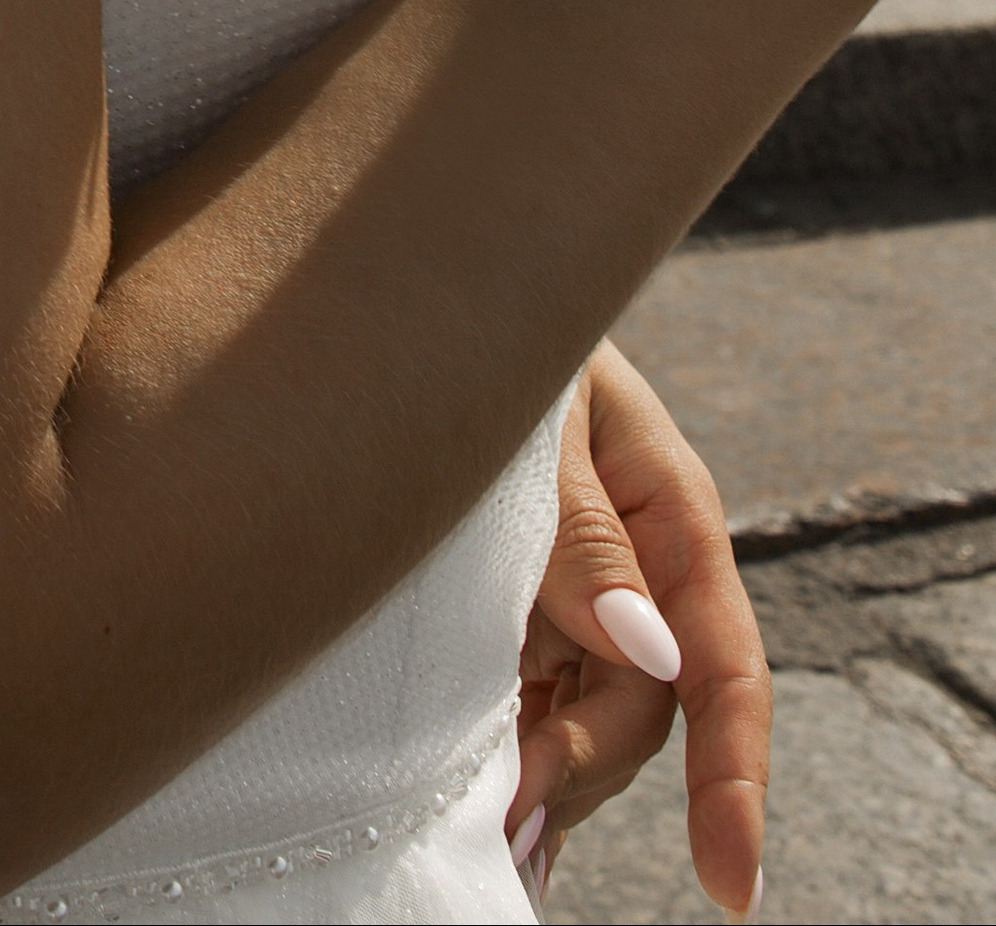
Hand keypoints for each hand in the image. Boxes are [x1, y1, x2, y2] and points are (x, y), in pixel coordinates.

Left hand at [508, 342, 768, 917]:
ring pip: (585, 724)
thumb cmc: (490, 331)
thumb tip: (647, 652)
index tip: (729, 887)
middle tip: (504, 820)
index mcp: (669, 510)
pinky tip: (482, 814)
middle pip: (638, 709)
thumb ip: (580, 529)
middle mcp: (634, 569)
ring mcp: (574, 597)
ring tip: (487, 834)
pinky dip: (510, 759)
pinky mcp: (517, 612)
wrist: (424, 293)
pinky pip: (528, 705)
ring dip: (544, 784)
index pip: (721, 662)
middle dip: (584, 774)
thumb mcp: (540, 413)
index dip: (734, 777)